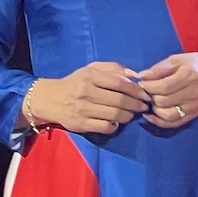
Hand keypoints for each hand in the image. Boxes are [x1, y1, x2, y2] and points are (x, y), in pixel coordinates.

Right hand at [26, 64, 149, 134]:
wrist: (51, 100)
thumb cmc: (76, 83)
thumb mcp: (91, 69)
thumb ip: (113, 69)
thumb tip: (133, 75)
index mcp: (90, 76)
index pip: (119, 83)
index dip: (136, 90)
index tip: (145, 94)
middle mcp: (86, 92)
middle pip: (119, 100)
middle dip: (136, 104)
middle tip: (143, 106)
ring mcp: (83, 110)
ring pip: (115, 115)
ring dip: (128, 116)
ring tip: (132, 114)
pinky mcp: (82, 125)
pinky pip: (106, 127)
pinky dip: (115, 126)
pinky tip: (116, 122)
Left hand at [138, 53, 197, 128]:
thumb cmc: (196, 64)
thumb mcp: (178, 59)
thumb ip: (159, 68)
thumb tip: (141, 77)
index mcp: (188, 75)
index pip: (163, 87)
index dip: (148, 87)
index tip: (142, 83)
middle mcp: (193, 92)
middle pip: (163, 101)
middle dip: (150, 97)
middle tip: (147, 92)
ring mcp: (194, 106)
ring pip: (167, 115)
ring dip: (154, 110)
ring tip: (152, 101)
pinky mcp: (194, 114)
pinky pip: (174, 123)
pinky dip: (159, 121)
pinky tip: (151, 115)